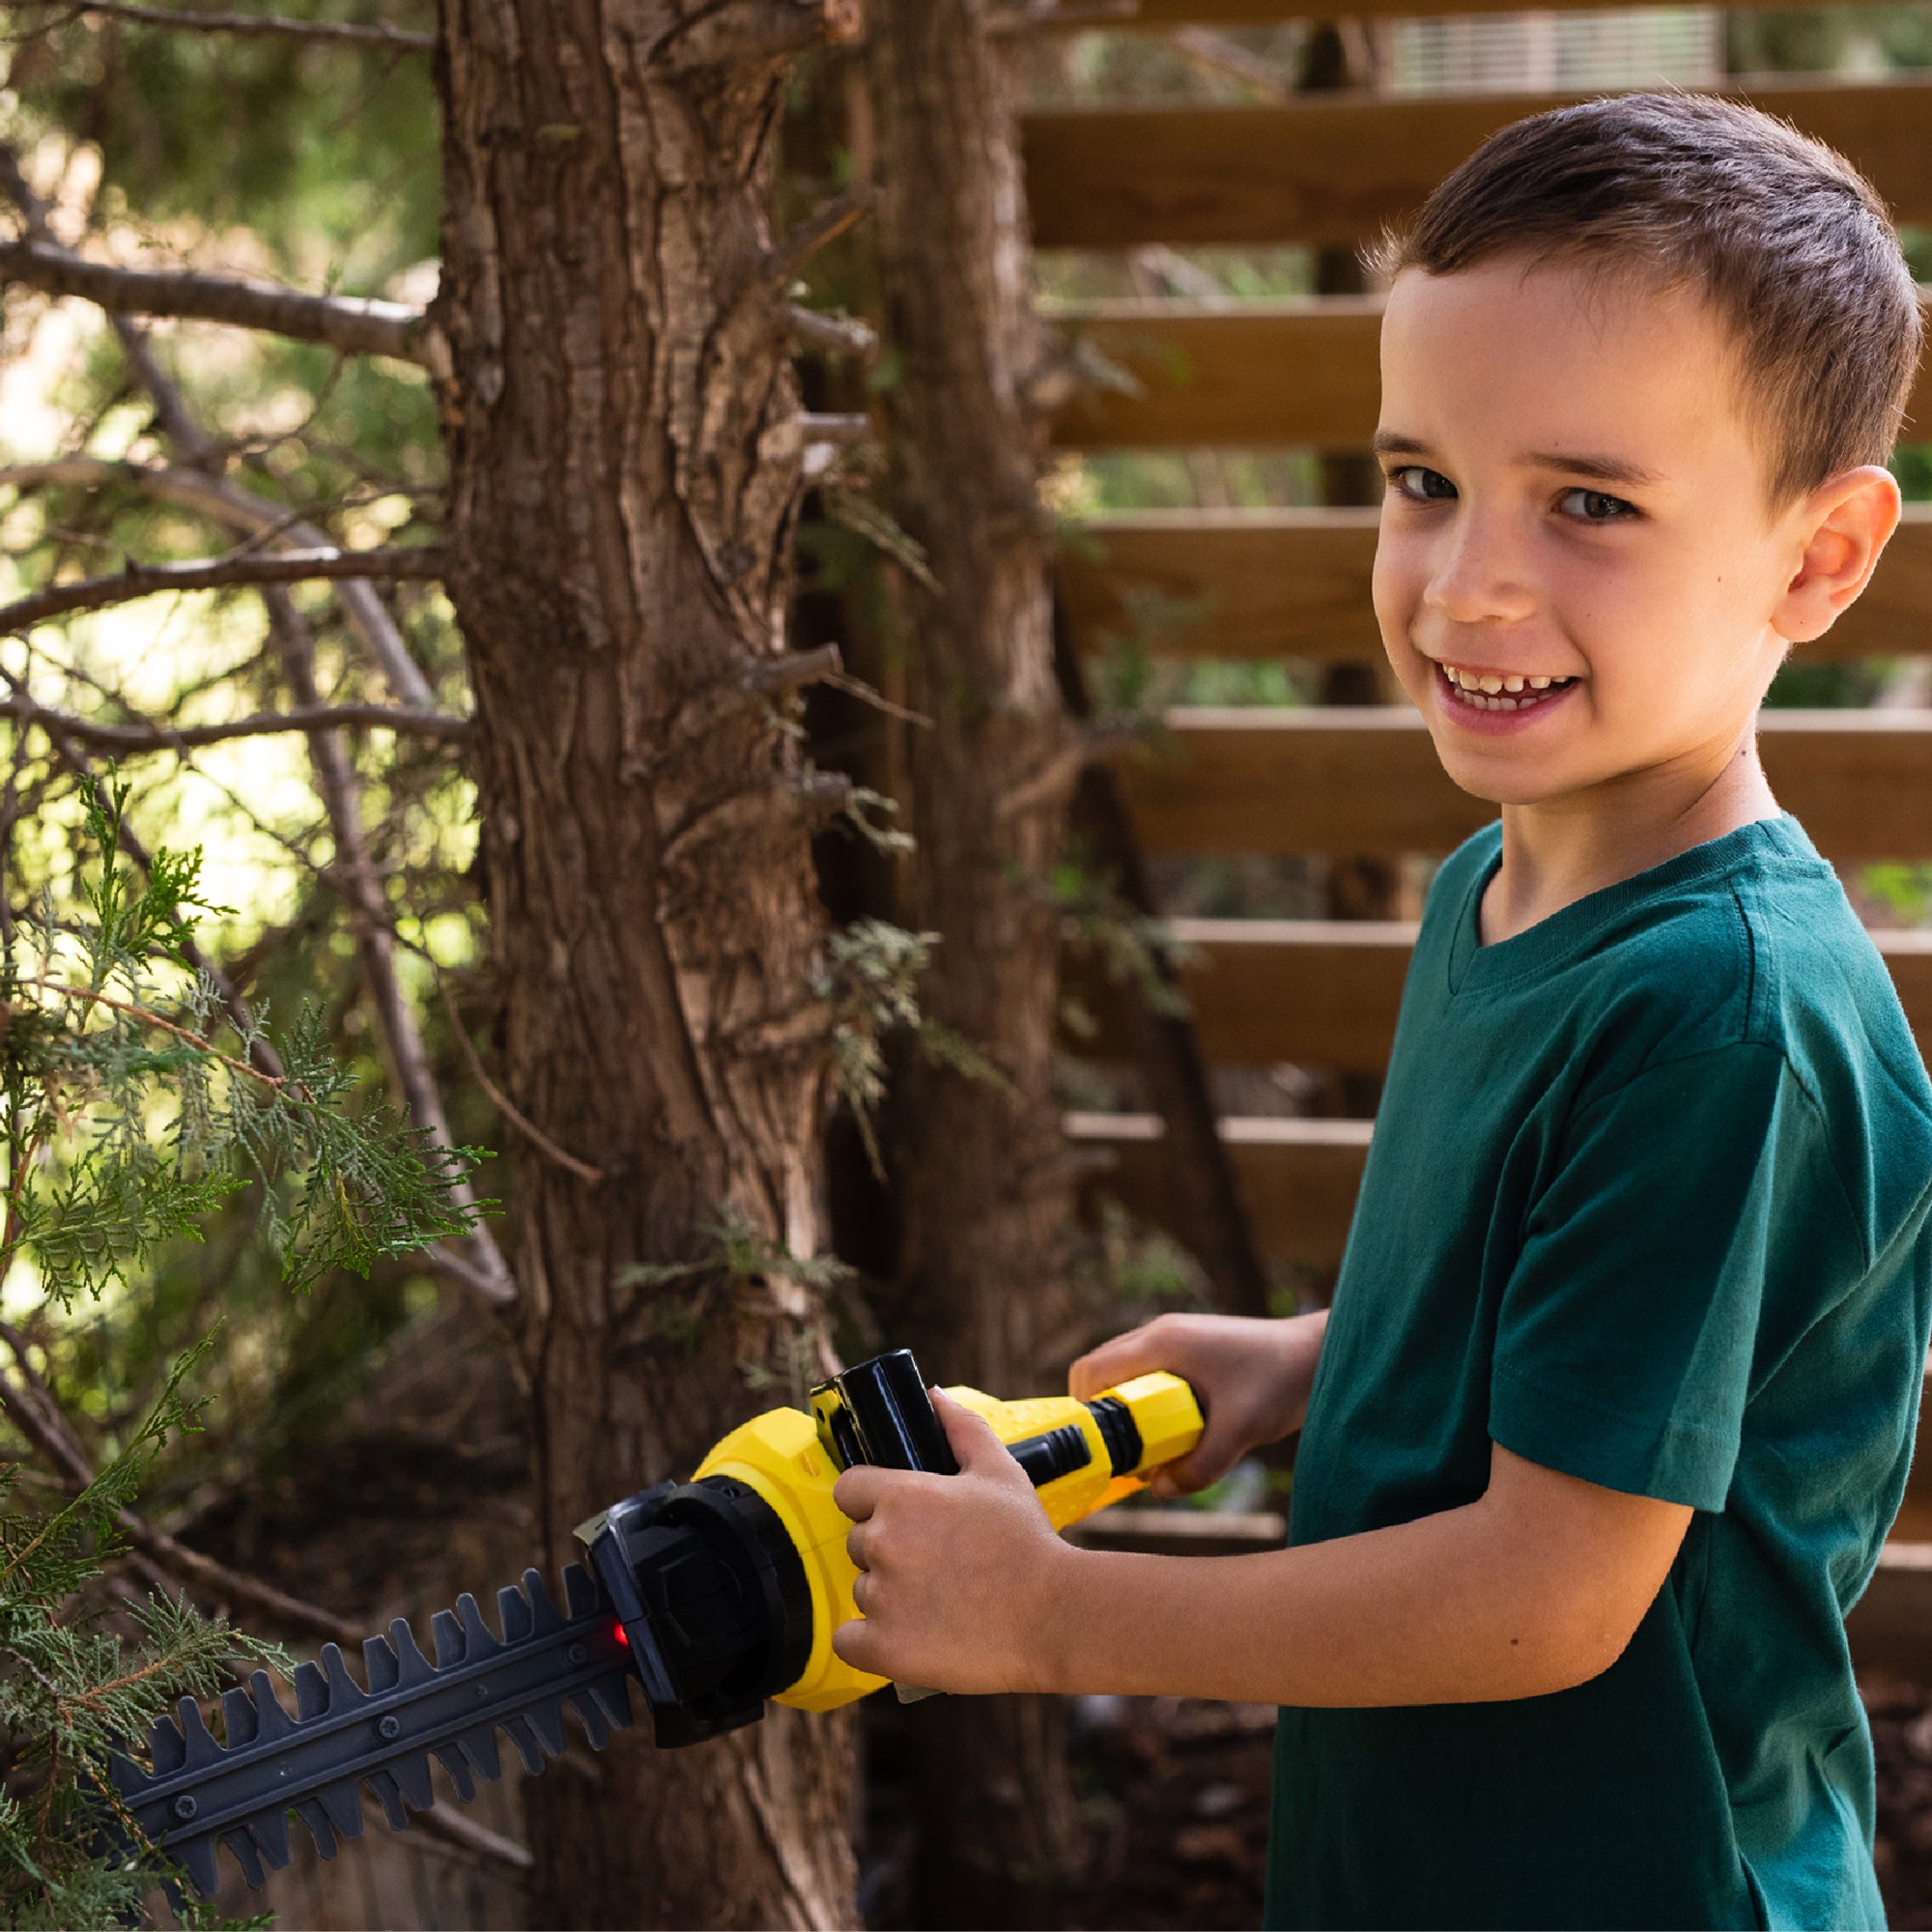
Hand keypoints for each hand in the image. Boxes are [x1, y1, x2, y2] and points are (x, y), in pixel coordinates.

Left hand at [829, 1388, 1072, 1694]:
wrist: (1056, 1615)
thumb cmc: (1028, 1542)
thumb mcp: (999, 1470)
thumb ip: (960, 1427)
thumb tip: (932, 1395)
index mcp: (902, 1495)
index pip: (849, 1491)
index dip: (873, 1502)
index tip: (907, 1520)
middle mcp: (883, 1542)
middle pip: (857, 1543)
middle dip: (889, 1550)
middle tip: (938, 1564)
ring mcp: (881, 1597)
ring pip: (862, 1590)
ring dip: (889, 1596)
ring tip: (941, 1601)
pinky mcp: (883, 1647)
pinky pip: (850, 1641)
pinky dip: (871, 1641)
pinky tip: (911, 1635)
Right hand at [1067, 1309, 1326, 1496]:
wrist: (1320, 1355)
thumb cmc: (1281, 1382)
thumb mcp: (1240, 1431)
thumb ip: (1199, 1466)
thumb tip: (1157, 1488)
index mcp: (1162, 1342)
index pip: (1092, 1371)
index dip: (1084, 1410)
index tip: (1099, 1449)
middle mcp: (1160, 1335)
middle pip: (1100, 1372)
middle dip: (1103, 1417)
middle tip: (1124, 1456)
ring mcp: (1174, 1340)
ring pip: (1124, 1376)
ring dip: (1127, 1413)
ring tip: (1152, 1449)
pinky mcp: (1189, 1352)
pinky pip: (1148, 1378)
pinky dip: (1148, 1407)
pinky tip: (1175, 1434)